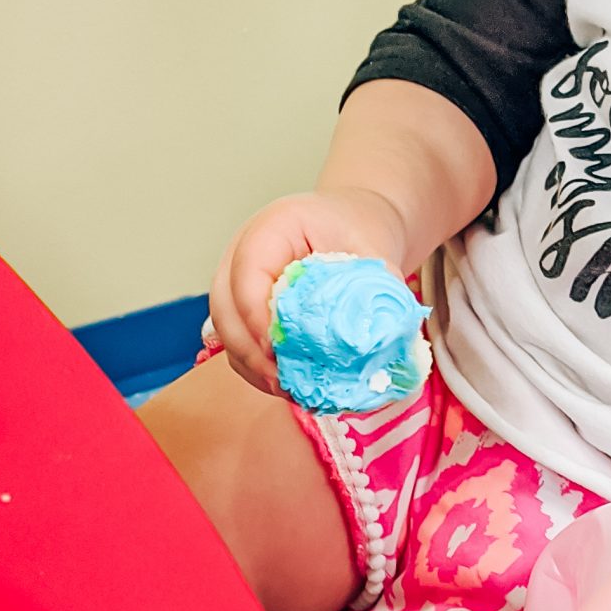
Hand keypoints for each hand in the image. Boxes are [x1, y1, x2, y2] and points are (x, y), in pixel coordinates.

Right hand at [208, 186, 410, 393]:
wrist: (353, 220)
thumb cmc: (359, 227)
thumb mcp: (373, 247)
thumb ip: (377, 286)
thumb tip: (386, 334)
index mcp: (272, 228)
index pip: (248, 272)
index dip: (256, 316)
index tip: (277, 351)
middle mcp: (242, 251)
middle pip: (225, 306)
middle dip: (248, 350)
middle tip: (281, 381)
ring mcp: (237, 278)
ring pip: (225, 329)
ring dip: (251, 365)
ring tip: (287, 390)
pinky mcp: (243, 305)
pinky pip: (238, 340)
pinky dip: (256, 366)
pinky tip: (286, 384)